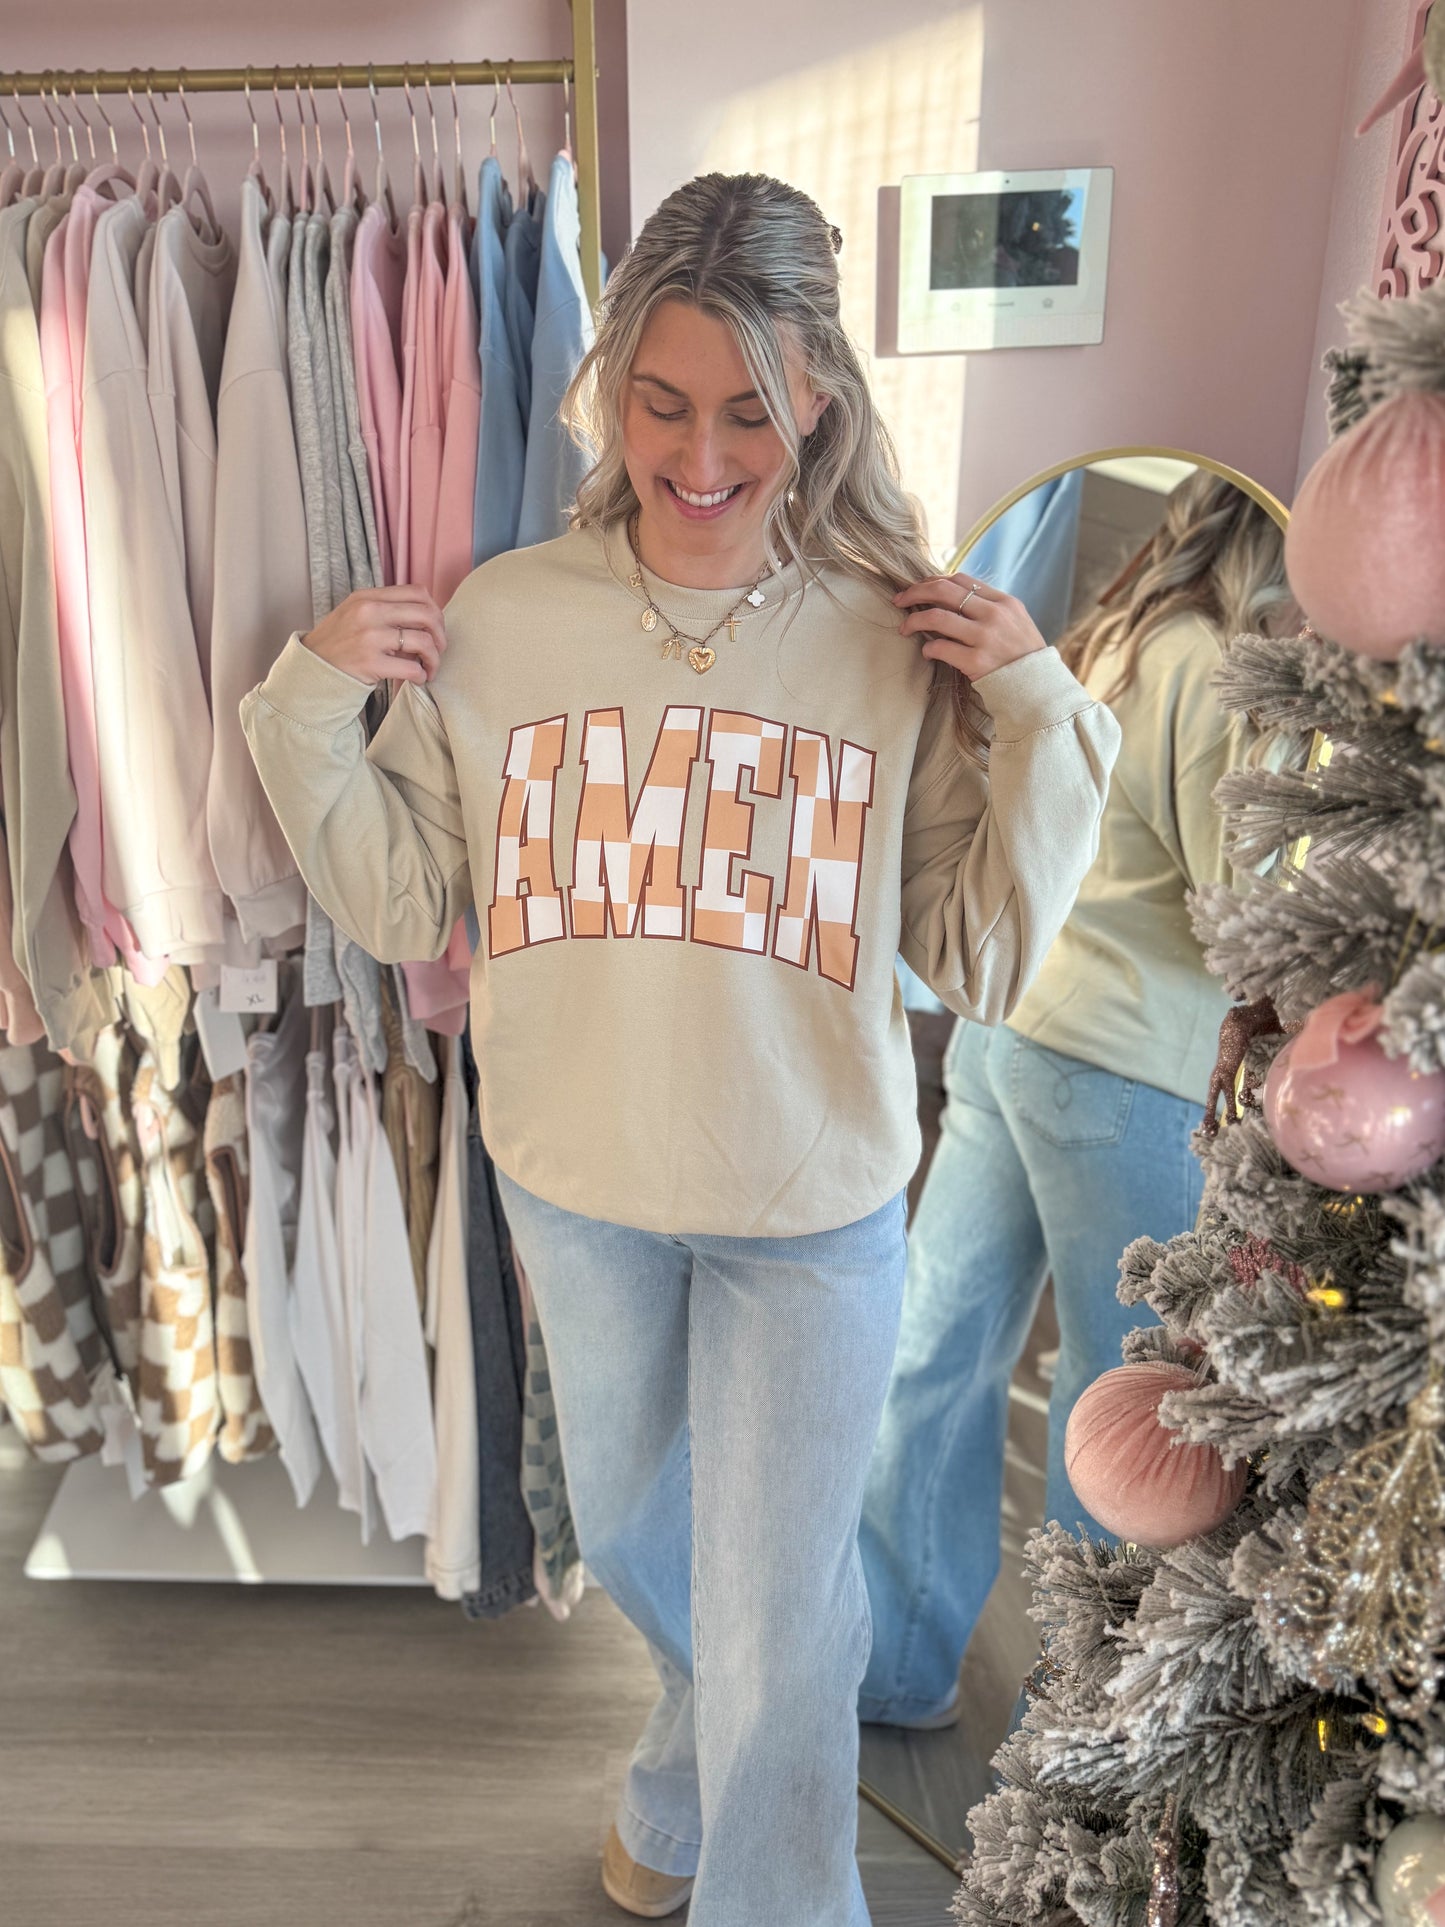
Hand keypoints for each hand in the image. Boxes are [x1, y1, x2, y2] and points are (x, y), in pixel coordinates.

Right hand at [301, 585, 447, 687]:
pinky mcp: (370, 663)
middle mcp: (369, 612)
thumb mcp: (355, 614)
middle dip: (440, 635)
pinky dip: (422, 676)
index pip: (417, 592)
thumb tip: (427, 616)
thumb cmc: (338, 645)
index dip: (434, 610)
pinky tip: (418, 679)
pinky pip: (412, 668)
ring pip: (424, 642)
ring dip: (434, 659)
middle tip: (438, 650)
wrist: (311, 670)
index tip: (434, 628)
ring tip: (429, 668)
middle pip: (426, 614)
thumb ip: (385, 609)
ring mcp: (369, 637)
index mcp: (368, 597)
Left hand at [895, 573, 1045, 679]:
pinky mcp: (976, 661)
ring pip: (937, 617)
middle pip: (944, 591)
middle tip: (899, 600)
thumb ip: (990, 607)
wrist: (1039, 687)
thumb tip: (953, 597)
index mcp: (1004, 602)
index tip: (919, 589)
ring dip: (914, 620)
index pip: (961, 580)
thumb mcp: (1015, 621)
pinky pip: (940, 647)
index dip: (934, 581)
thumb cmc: (1022, 655)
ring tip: (904, 628)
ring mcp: (985, 637)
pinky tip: (926, 652)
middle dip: (915, 592)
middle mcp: (994, 615)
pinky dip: (928, 648)